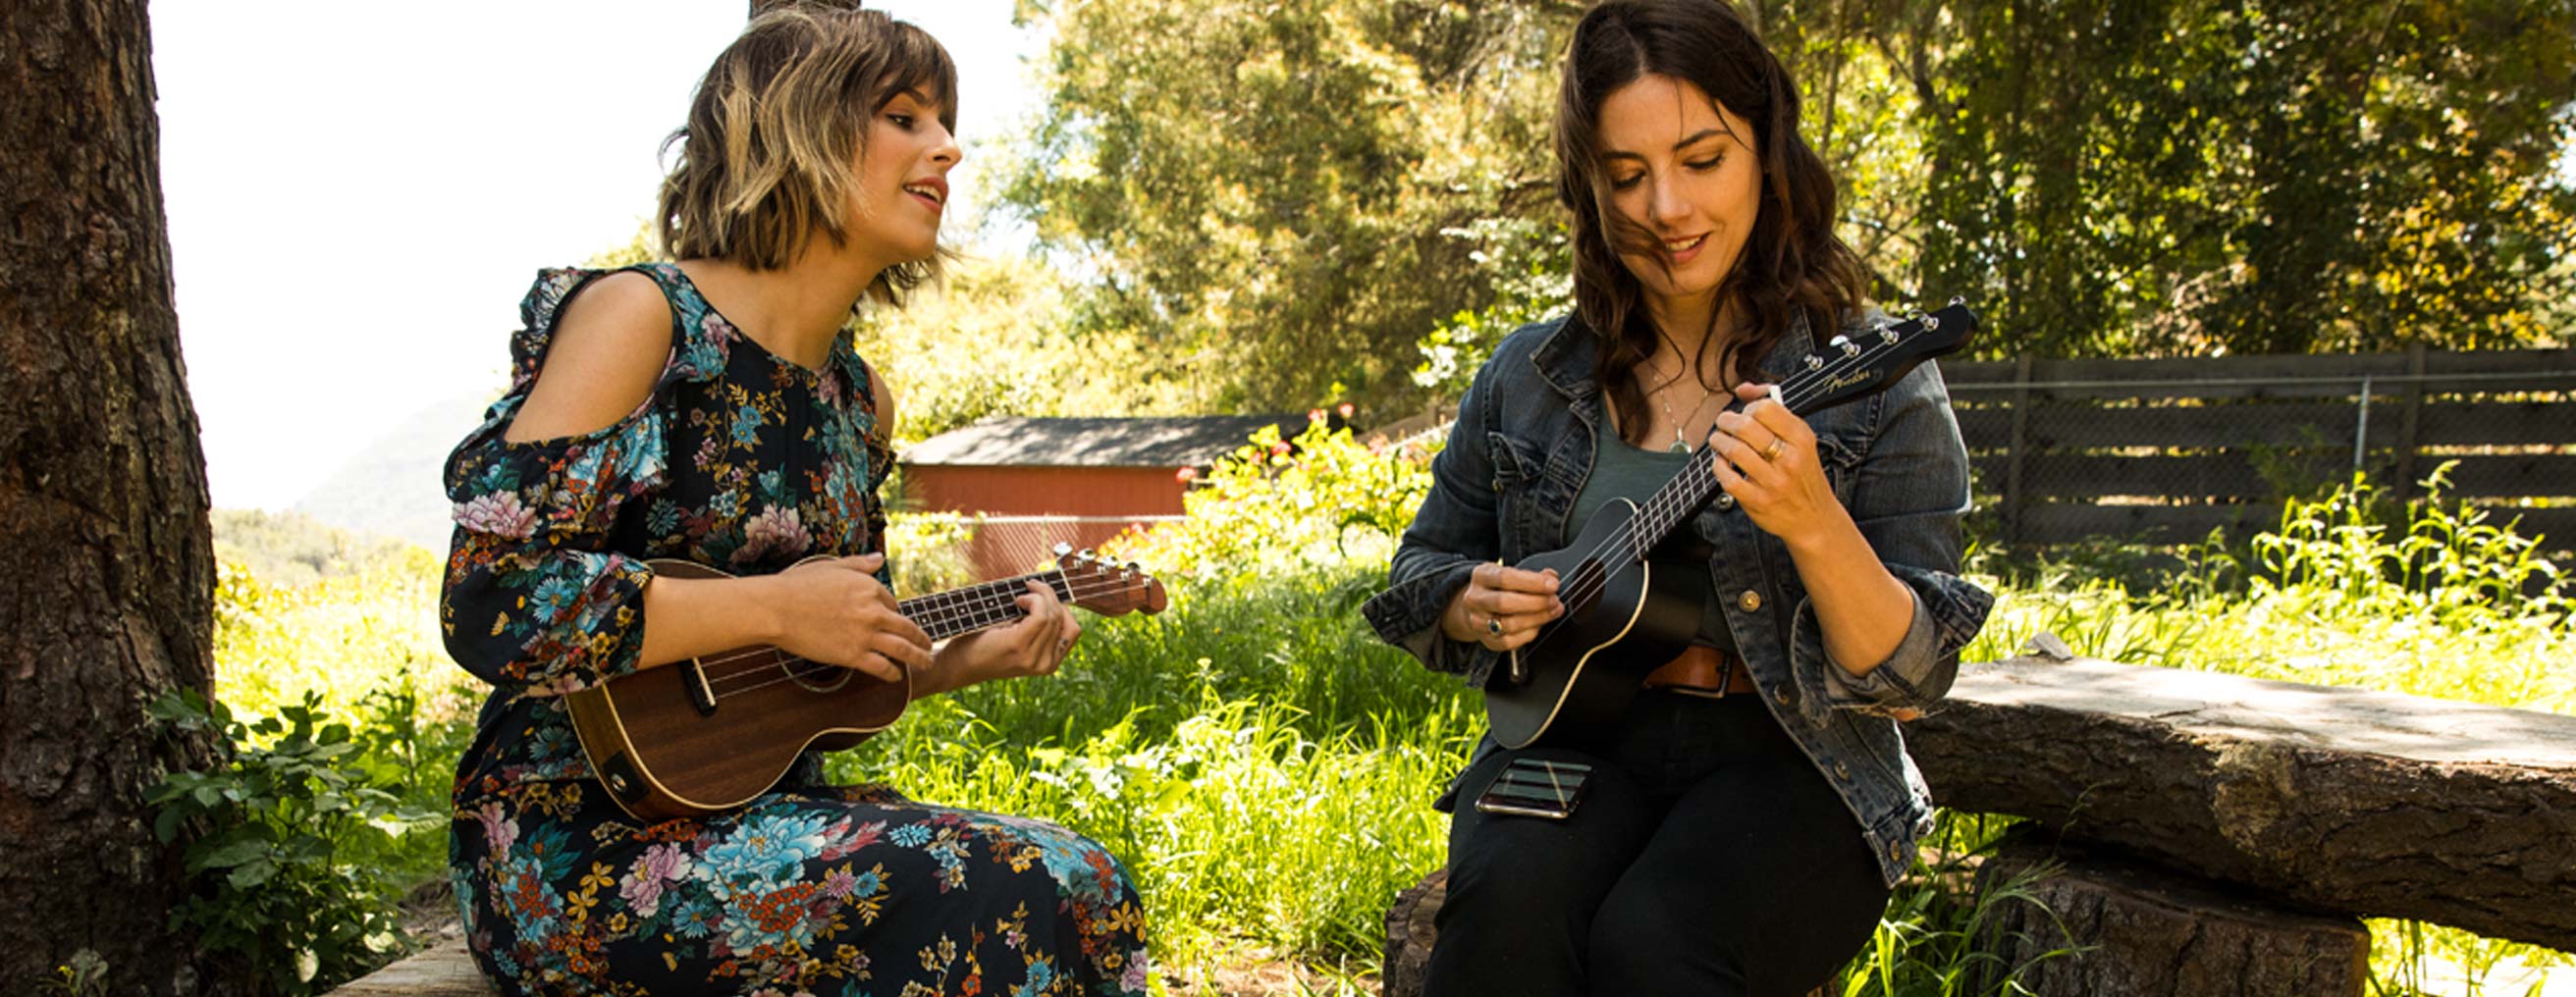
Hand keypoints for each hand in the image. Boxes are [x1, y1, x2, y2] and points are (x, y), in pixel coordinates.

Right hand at [767, 554, 930, 683]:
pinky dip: (893, 673)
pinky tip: (897, 676)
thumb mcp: (833, 566)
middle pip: (906, 627)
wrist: (777, 608)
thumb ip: (860, 564)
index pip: (892, 604)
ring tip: (927, 662)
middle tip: (929, 643)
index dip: (892, 614)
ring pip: (902, 649)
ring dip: (919, 657)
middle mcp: (873, 611)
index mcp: (870, 587)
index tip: (894, 622)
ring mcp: (865, 635)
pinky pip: (882, 667)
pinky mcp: (853, 655)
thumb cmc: (798, 585)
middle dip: (921, 637)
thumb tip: (879, 558)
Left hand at [934, 579, 1080, 690]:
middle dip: (1048, 596)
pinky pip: (1040, 615)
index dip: (1062, 608)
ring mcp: (1033, 658)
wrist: (957, 663)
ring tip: (1020, 596)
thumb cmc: (985, 645)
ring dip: (1039, 595)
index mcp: (1050, 664)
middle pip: (1062, 618)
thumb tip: (1052, 592)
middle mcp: (1045, 665)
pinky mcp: (1019, 646)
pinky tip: (1017, 600)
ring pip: (1052, 614)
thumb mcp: (1020, 636)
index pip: (1073, 630)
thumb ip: (1038, 624)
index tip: (1043, 596)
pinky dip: (1032, 600)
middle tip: (1029, 587)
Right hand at [1440, 561, 1562, 650]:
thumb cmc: (1501, 588)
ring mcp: (1477, 621)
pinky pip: (1509, 642)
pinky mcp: (1486, 640)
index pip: (1504, 578)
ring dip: (1537, 618)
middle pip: (1504, 603)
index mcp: (1481, 576)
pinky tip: (1540, 625)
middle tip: (1554, 600)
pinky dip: (1529, 633)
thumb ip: (1533, 575)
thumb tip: (1551, 578)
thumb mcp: (1512, 573)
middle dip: (1536, 602)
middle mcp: (1474, 599)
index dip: (1532, 582)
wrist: (1479, 607)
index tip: (1553, 585)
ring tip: (1553, 611)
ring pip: (1508, 624)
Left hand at [1707, 383, 1845, 547]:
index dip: (1747, 407)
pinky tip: (1721, 463)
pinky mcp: (1759, 501)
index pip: (1765, 408)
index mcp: (1801, 437)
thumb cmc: (1802, 473)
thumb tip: (1743, 388)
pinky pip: (1728, 479)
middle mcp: (1790, 458)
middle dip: (1726, 421)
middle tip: (1723, 424)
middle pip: (1746, 426)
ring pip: (1734, 450)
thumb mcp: (1800, 440)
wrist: (1815, 518)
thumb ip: (1774, 410)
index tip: (1744, 414)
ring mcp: (1774, 482)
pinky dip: (1718, 467)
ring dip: (1718, 441)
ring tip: (1718, 441)